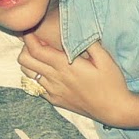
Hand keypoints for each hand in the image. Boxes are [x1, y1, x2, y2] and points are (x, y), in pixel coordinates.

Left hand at [18, 34, 138, 125]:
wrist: (114, 109)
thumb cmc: (111, 82)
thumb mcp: (105, 58)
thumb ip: (89, 42)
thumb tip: (77, 28)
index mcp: (65, 66)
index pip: (35, 49)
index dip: (28, 37)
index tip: (31, 28)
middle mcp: (54, 79)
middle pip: (24, 61)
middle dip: (25, 47)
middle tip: (36, 41)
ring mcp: (53, 91)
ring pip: (27, 74)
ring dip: (30, 62)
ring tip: (42, 55)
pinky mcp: (55, 100)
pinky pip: (36, 86)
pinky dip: (36, 76)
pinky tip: (49, 71)